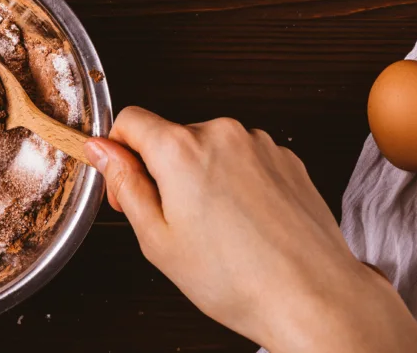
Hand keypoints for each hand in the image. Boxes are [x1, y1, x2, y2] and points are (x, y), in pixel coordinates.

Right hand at [84, 107, 416, 352]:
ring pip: (209, 149)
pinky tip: (246, 224)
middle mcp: (221, 133)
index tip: (126, 183)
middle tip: (174, 223)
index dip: (119, 152)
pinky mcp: (286, 158)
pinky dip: (237, 182)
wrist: (314, 296)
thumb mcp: (157, 238)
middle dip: (163, 171)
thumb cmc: (237, 279)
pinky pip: (244, 159)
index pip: (130, 120)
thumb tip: (102, 150)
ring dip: (203, 177)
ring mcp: (259, 143)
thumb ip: (124, 184)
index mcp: (180, 148)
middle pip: (171, 137)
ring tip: (218, 230)